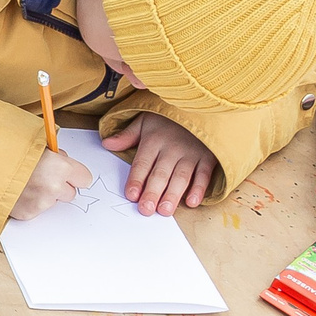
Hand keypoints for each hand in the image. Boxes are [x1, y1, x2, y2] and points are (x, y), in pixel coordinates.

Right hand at [11, 149, 95, 220]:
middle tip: (42, 176)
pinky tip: (17, 191)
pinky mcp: (28, 213)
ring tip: (24, 182)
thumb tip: (61, 158)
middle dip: (60, 186)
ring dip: (44, 194)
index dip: (74, 174)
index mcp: (60, 167)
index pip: (85, 179)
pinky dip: (29, 202)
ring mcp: (41, 203)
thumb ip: (52, 153)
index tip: (66, 172)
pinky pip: (36, 208)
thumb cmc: (6, 151)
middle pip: (70, 193)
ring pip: (52, 202)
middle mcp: (54, 188)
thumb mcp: (34, 143)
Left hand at [103, 112, 217, 215]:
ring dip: (173, 194)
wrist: (202, 104)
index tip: (131, 195)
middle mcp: (172, 148)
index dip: (136, 179)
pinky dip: (199, 188)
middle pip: (160, 173)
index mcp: (154, 140)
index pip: (142, 163)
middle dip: (152, 192)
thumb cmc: (169, 117)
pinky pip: (204, 174)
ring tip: (165, 210)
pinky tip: (191, 202)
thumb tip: (106, 144)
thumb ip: (127, 135)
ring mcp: (192, 153)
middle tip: (146, 209)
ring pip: (180, 177)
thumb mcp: (145, 120)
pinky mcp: (208, 157)